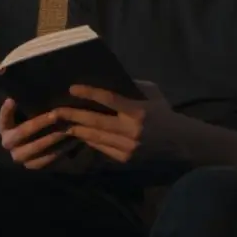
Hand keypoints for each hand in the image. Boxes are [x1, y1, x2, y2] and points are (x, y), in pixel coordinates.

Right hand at [0, 98, 70, 168]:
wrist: (30, 144)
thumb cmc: (28, 120)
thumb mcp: (23, 111)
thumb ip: (23, 104)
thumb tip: (20, 95)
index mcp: (3, 128)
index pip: (2, 119)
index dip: (6, 111)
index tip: (12, 100)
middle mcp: (8, 143)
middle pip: (22, 133)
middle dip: (39, 123)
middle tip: (55, 115)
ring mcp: (19, 156)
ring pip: (35, 147)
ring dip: (52, 138)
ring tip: (66, 129)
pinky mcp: (31, 165)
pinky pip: (45, 160)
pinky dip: (58, 151)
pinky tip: (70, 142)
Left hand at [54, 80, 173, 163]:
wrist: (181, 143)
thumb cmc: (163, 113)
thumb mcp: (152, 94)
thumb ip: (132, 86)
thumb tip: (109, 78)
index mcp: (138, 111)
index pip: (109, 99)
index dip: (89, 93)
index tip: (72, 88)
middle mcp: (131, 130)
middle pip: (95, 122)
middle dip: (74, 115)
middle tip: (56, 110)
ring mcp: (127, 147)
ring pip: (95, 137)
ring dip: (77, 129)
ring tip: (62, 122)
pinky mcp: (125, 159)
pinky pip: (101, 148)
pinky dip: (89, 140)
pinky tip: (79, 134)